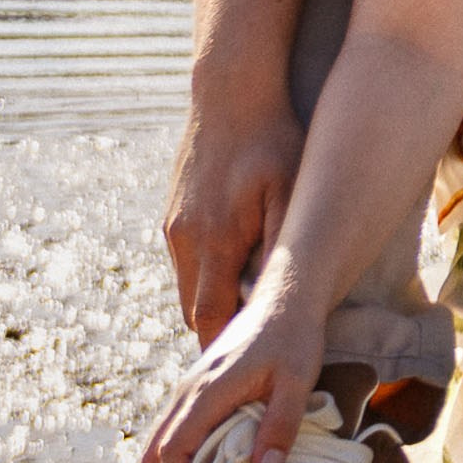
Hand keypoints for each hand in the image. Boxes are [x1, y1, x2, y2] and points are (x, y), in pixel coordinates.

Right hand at [140, 277, 325, 462]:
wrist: (284, 298)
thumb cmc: (295, 337)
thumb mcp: (298, 378)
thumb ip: (281, 422)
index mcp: (207, 390)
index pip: (176, 451)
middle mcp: (187, 392)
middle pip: (154, 454)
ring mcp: (187, 391)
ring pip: (156, 446)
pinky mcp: (194, 392)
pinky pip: (168, 435)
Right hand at [163, 97, 304, 346]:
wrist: (229, 93)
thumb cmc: (272, 139)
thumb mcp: (289, 191)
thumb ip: (283, 245)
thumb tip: (282, 296)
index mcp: (213, 241)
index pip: (211, 320)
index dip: (227, 349)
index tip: (249, 369)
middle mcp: (184, 239)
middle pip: (196, 312)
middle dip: (221, 335)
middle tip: (254, 354)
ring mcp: (174, 226)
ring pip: (189, 287)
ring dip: (215, 303)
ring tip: (250, 320)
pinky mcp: (173, 213)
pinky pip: (187, 261)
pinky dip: (208, 275)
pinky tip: (238, 271)